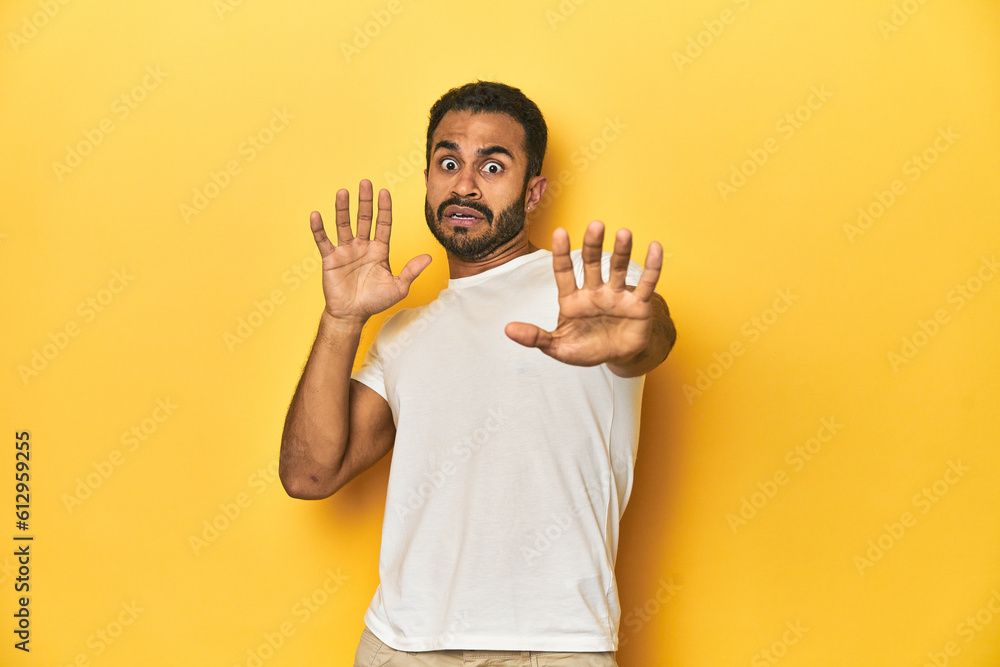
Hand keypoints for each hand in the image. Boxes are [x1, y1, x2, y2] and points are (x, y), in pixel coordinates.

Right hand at [310, 179, 430, 322]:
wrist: (352, 314)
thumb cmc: (375, 301)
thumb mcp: (398, 287)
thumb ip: (412, 271)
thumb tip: (429, 257)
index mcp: (379, 250)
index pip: (383, 224)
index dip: (384, 209)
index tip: (384, 192)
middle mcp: (362, 246)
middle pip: (364, 219)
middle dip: (365, 201)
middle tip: (365, 183)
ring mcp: (345, 251)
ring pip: (343, 225)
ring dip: (342, 209)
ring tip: (342, 192)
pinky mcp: (330, 258)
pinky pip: (323, 241)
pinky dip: (319, 229)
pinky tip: (316, 215)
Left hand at [504, 220, 662, 367]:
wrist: (618, 358)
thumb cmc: (586, 348)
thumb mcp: (558, 347)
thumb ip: (535, 337)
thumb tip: (508, 329)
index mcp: (572, 300)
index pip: (564, 272)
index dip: (562, 253)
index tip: (560, 232)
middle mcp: (594, 292)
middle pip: (591, 263)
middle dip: (593, 245)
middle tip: (595, 225)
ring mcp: (617, 296)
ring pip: (618, 269)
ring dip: (622, 251)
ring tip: (624, 233)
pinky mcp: (638, 305)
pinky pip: (646, 284)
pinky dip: (651, 267)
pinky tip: (655, 247)